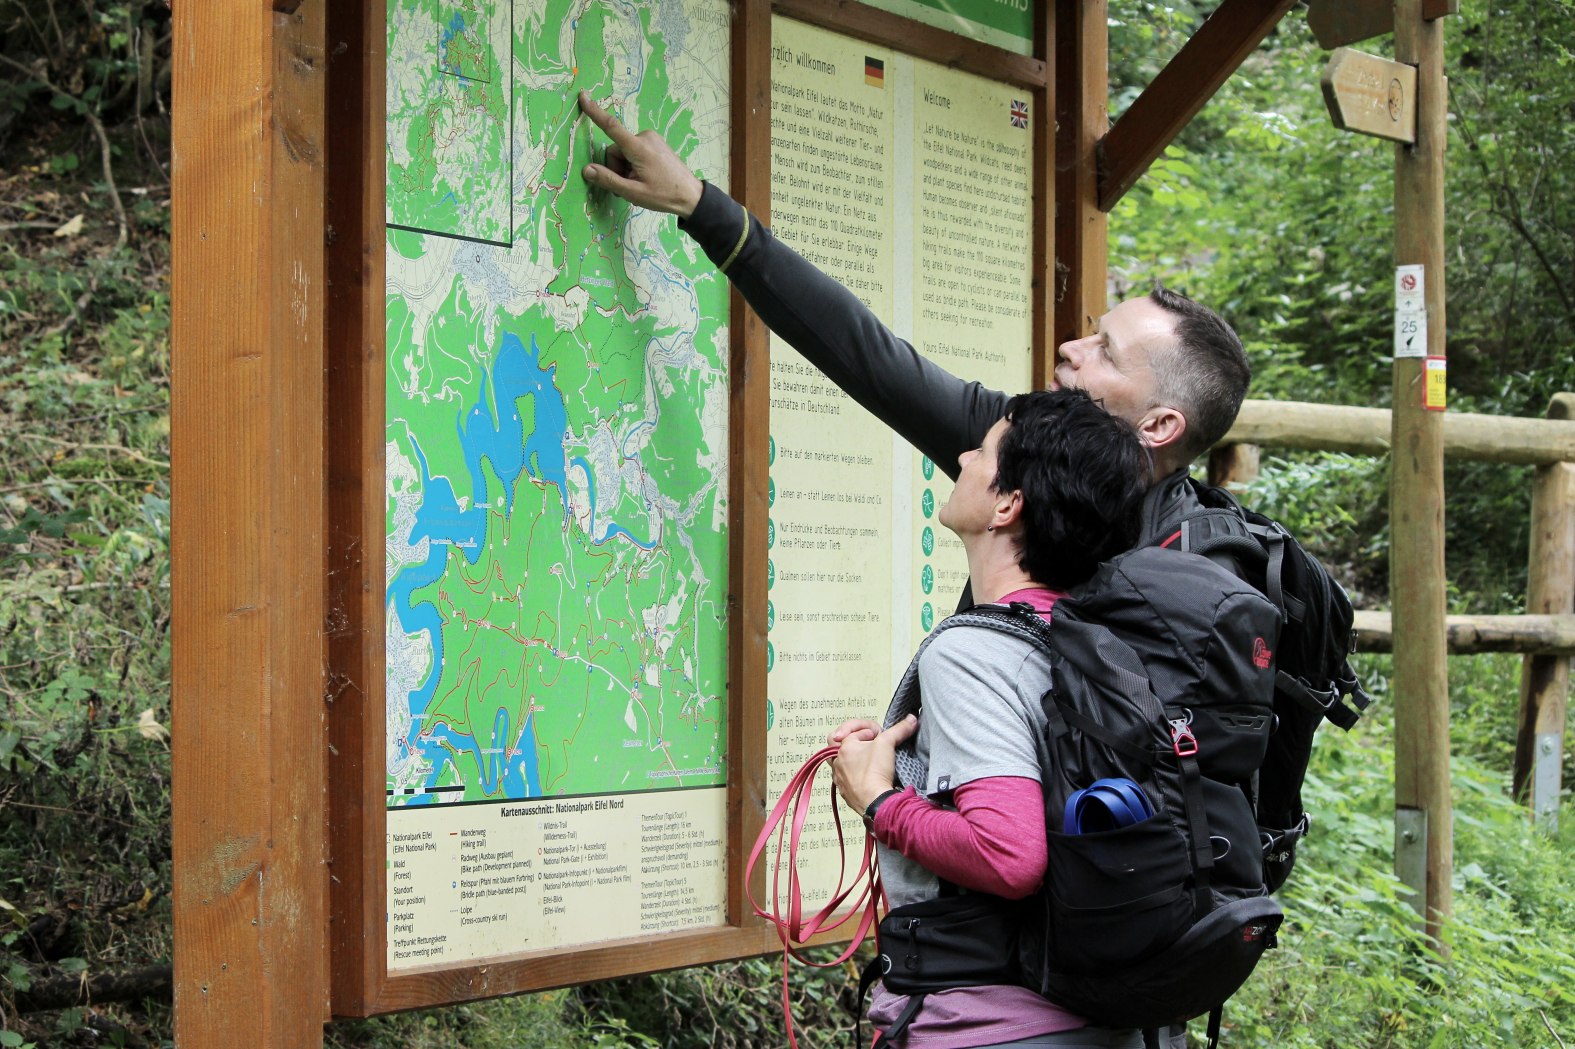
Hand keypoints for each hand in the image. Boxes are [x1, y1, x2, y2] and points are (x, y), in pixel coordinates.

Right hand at [578, 90, 704, 217]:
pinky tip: (644, 178)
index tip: (583, 96)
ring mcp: (651, 138)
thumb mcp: (633, 193)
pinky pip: (634, 151)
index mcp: (638, 147)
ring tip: (639, 184)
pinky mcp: (655, 143)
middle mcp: (644, 137)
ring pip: (624, 152)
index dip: (595, 112)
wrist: (691, 195)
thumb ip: (609, 180)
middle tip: (629, 186)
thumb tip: (587, 169)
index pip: (611, 126)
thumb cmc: (664, 195)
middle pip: (615, 150)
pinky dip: (633, 165)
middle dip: (616, 168)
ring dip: (625, 168)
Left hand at [833, 714, 918, 813]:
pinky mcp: (845, 791)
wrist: (875, 801)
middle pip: (837, 744)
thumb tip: (911, 720)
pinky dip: (855, 774)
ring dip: (853, 758)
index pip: (853, 729)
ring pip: (840, 762)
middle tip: (866, 742)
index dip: (868, 728)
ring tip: (867, 758)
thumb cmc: (875, 772)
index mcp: (843, 747)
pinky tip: (867, 775)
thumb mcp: (888, 743)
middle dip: (853, 740)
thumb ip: (899, 729)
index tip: (878, 735)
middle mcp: (837, 762)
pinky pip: (846, 779)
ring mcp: (840, 778)